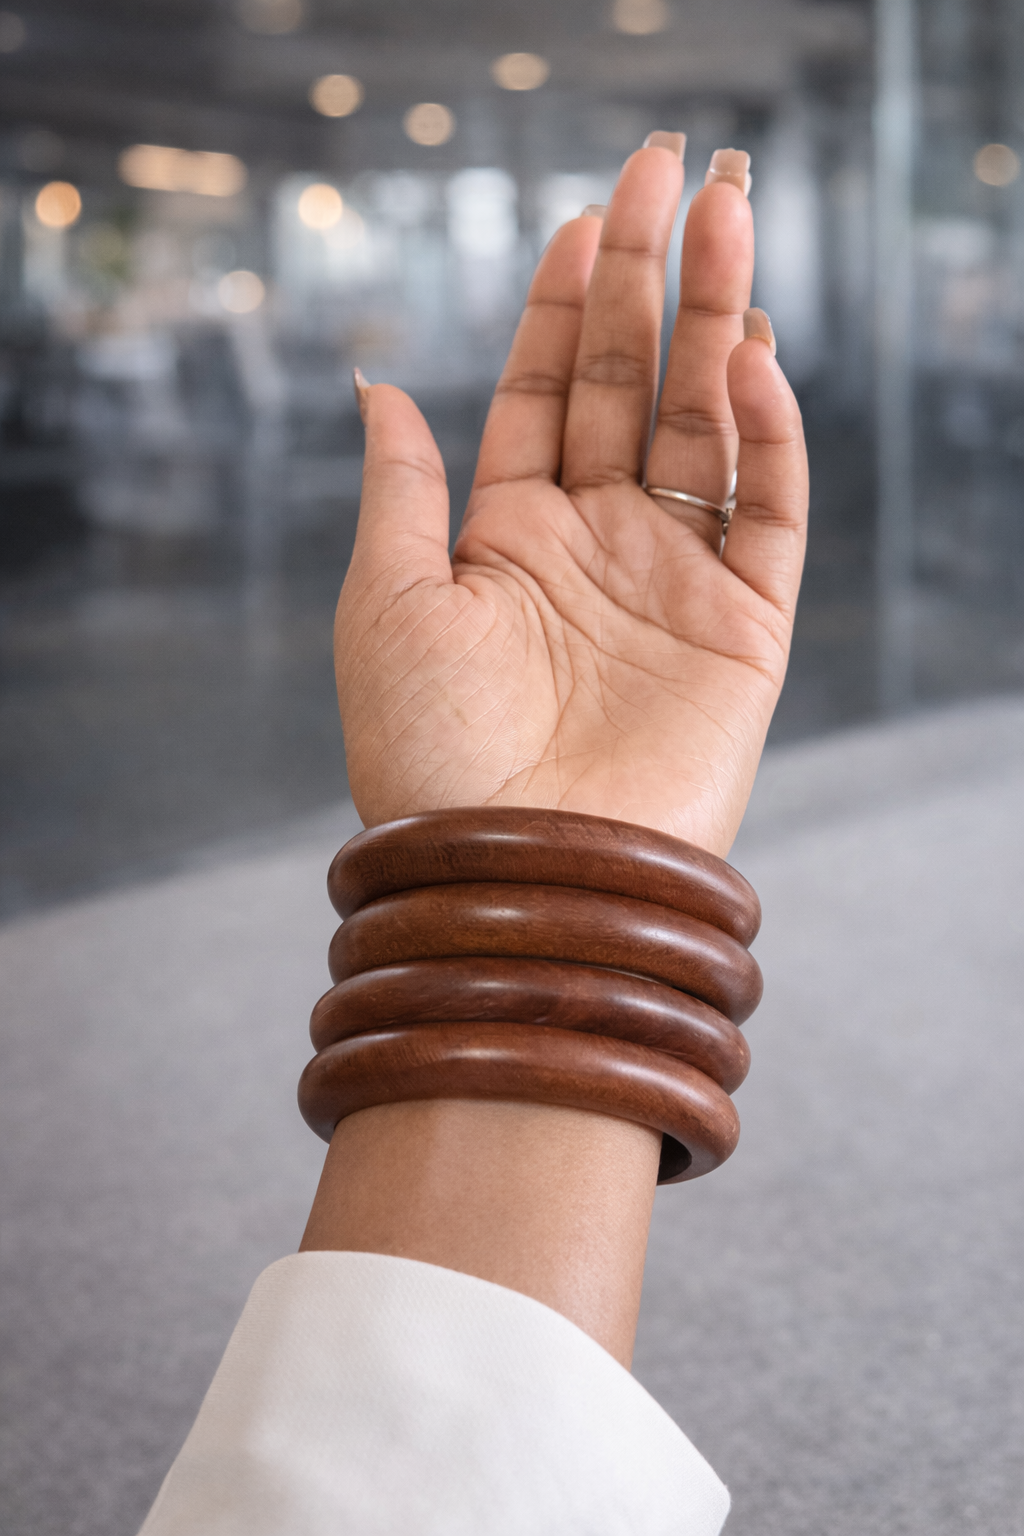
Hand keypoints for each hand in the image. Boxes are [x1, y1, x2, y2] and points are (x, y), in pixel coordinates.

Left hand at [335, 140, 807, 856]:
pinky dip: (768, 435)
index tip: (582, 218)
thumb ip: (401, 485)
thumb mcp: (386, 602)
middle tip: (671, 170)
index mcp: (510, 537)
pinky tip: (748, 356)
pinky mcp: (745, 631)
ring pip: (709, 425)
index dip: (565, 304)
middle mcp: (597, 547)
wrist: (513, 877)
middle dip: (650, 278)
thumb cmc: (429, 755)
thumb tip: (379, 380)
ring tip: (727, 219)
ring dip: (718, 322)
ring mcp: (674, 582)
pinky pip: (769, 512)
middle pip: (634, 385)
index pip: (549, 393)